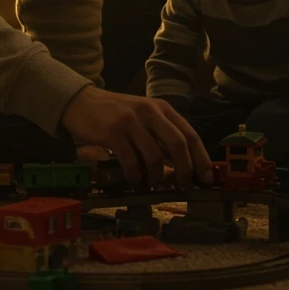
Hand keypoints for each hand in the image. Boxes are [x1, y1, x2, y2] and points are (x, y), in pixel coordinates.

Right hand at [61, 86, 214, 188]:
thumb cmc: (116, 114)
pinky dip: (134, 176)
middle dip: (185, 170)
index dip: (201, 158)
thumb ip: (161, 136)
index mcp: (162, 108)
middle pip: (178, 145)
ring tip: (151, 183)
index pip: (190, 134)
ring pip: (155, 156)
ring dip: (156, 176)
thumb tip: (182, 166)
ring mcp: (132, 121)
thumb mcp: (144, 117)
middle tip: (183, 187)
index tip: (207, 178)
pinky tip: (133, 179)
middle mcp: (150, 111)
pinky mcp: (113, 132)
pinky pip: (131, 161)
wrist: (82, 102)